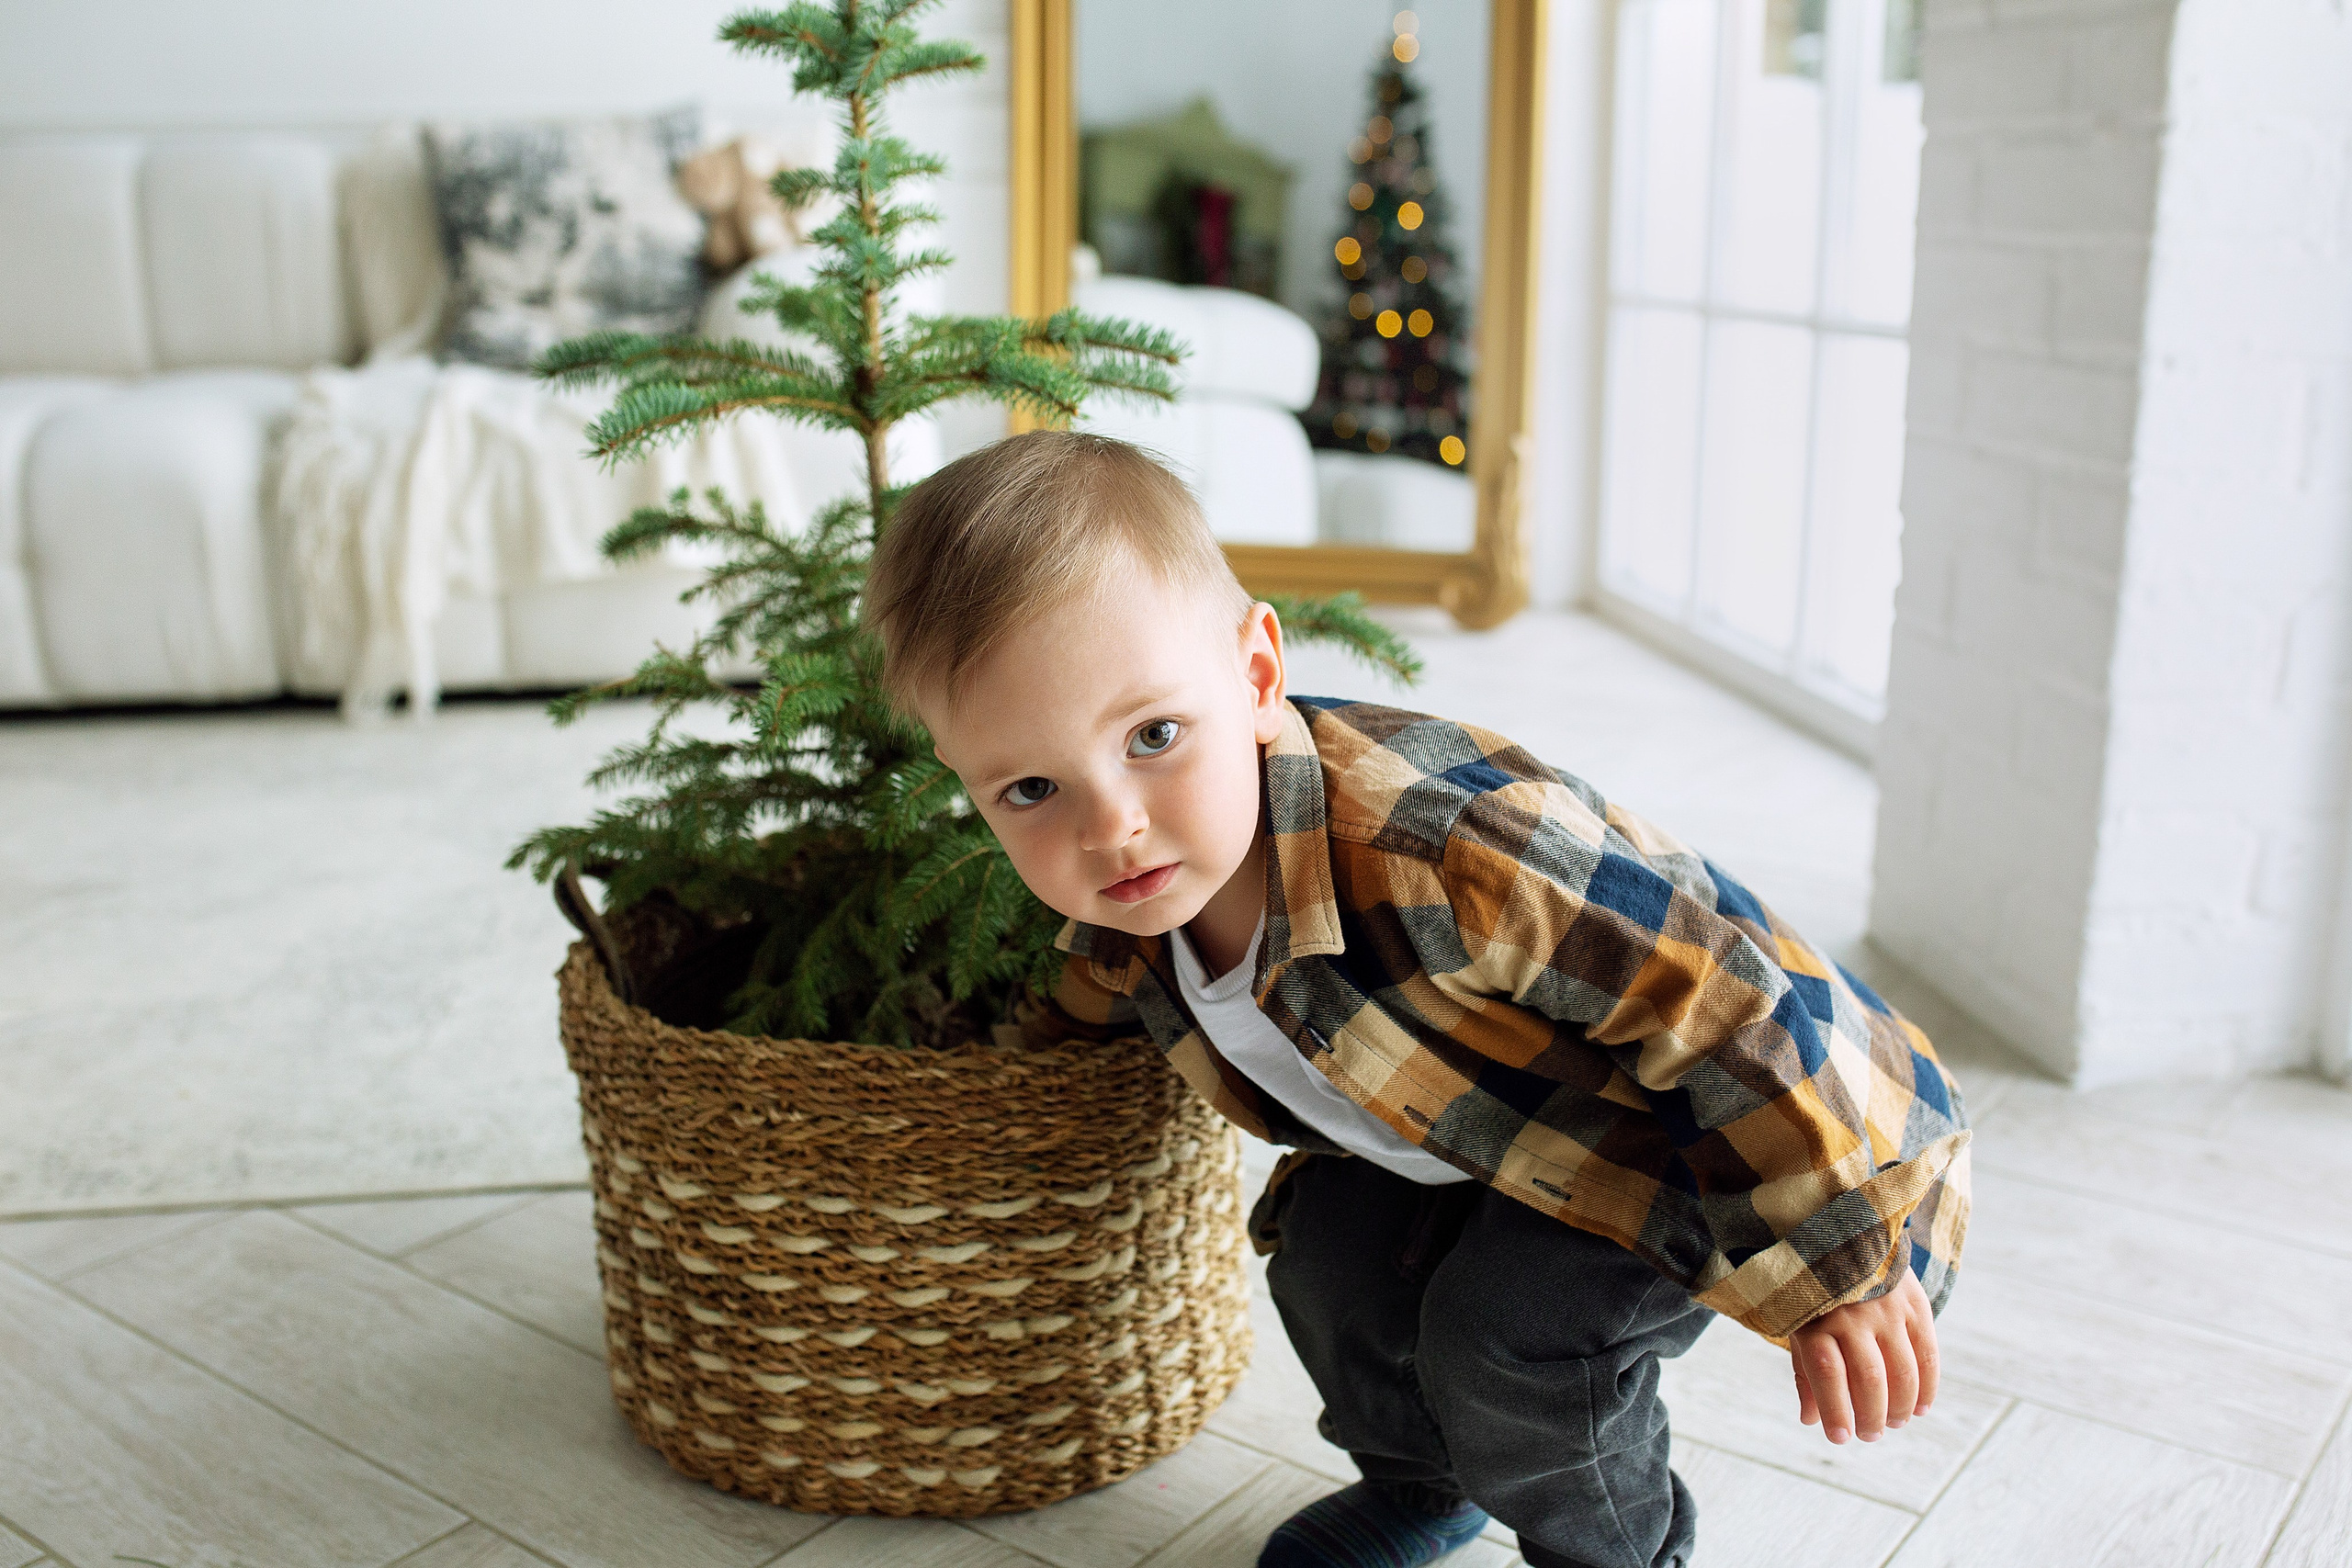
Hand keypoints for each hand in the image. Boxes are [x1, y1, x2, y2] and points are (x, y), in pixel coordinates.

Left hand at [1790, 1268, 1938, 1443]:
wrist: (1846, 1239)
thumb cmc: (1818, 1296)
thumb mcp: (1800, 1327)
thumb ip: (1807, 1372)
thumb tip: (1811, 1420)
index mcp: (1816, 1319)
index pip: (1827, 1373)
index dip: (1835, 1410)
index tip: (1840, 1438)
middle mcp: (1852, 1314)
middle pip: (1869, 1377)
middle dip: (1872, 1416)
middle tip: (1871, 1435)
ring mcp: (1886, 1309)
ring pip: (1903, 1371)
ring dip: (1901, 1407)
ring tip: (1893, 1423)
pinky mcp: (1914, 1304)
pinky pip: (1927, 1354)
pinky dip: (1927, 1388)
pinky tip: (1919, 1408)